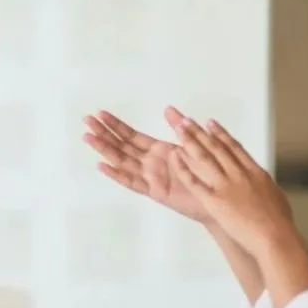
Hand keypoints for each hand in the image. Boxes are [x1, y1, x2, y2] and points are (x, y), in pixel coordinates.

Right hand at [82, 110, 210, 222]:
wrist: (221, 199)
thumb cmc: (209, 174)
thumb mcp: (194, 145)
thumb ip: (180, 128)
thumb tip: (168, 108)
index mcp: (159, 150)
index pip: (132, 136)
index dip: (116, 125)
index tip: (100, 113)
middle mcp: (150, 163)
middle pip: (121, 146)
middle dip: (104, 133)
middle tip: (86, 120)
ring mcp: (150, 177)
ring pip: (122, 161)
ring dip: (104, 149)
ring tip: (88, 137)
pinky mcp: (155, 191)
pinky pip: (133, 182)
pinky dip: (117, 174)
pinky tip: (102, 165)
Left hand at [167, 114, 307, 283]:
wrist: (275, 237)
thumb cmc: (280, 223)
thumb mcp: (275, 197)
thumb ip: (264, 187)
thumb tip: (263, 183)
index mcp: (255, 173)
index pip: (235, 148)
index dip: (221, 134)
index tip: (210, 123)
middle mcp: (240, 175)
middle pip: (216, 148)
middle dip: (200, 132)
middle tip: (186, 120)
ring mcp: (226, 186)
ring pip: (205, 158)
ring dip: (190, 141)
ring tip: (179, 128)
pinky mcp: (215, 201)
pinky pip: (195, 182)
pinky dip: (183, 167)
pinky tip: (174, 156)